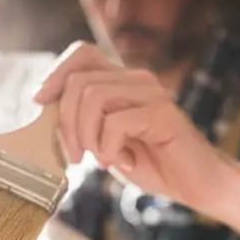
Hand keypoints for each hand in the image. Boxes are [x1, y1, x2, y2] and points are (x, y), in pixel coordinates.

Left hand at [33, 41, 227, 208]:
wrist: (199, 186)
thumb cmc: (154, 165)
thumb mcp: (107, 142)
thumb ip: (84, 123)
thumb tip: (46, 112)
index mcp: (123, 81)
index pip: (81, 54)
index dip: (55, 74)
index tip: (39, 103)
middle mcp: (137, 79)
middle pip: (79, 80)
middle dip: (65, 123)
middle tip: (75, 155)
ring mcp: (152, 93)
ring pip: (93, 97)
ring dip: (86, 135)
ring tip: (99, 159)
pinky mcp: (163, 114)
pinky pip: (116, 123)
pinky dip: (109, 148)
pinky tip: (123, 162)